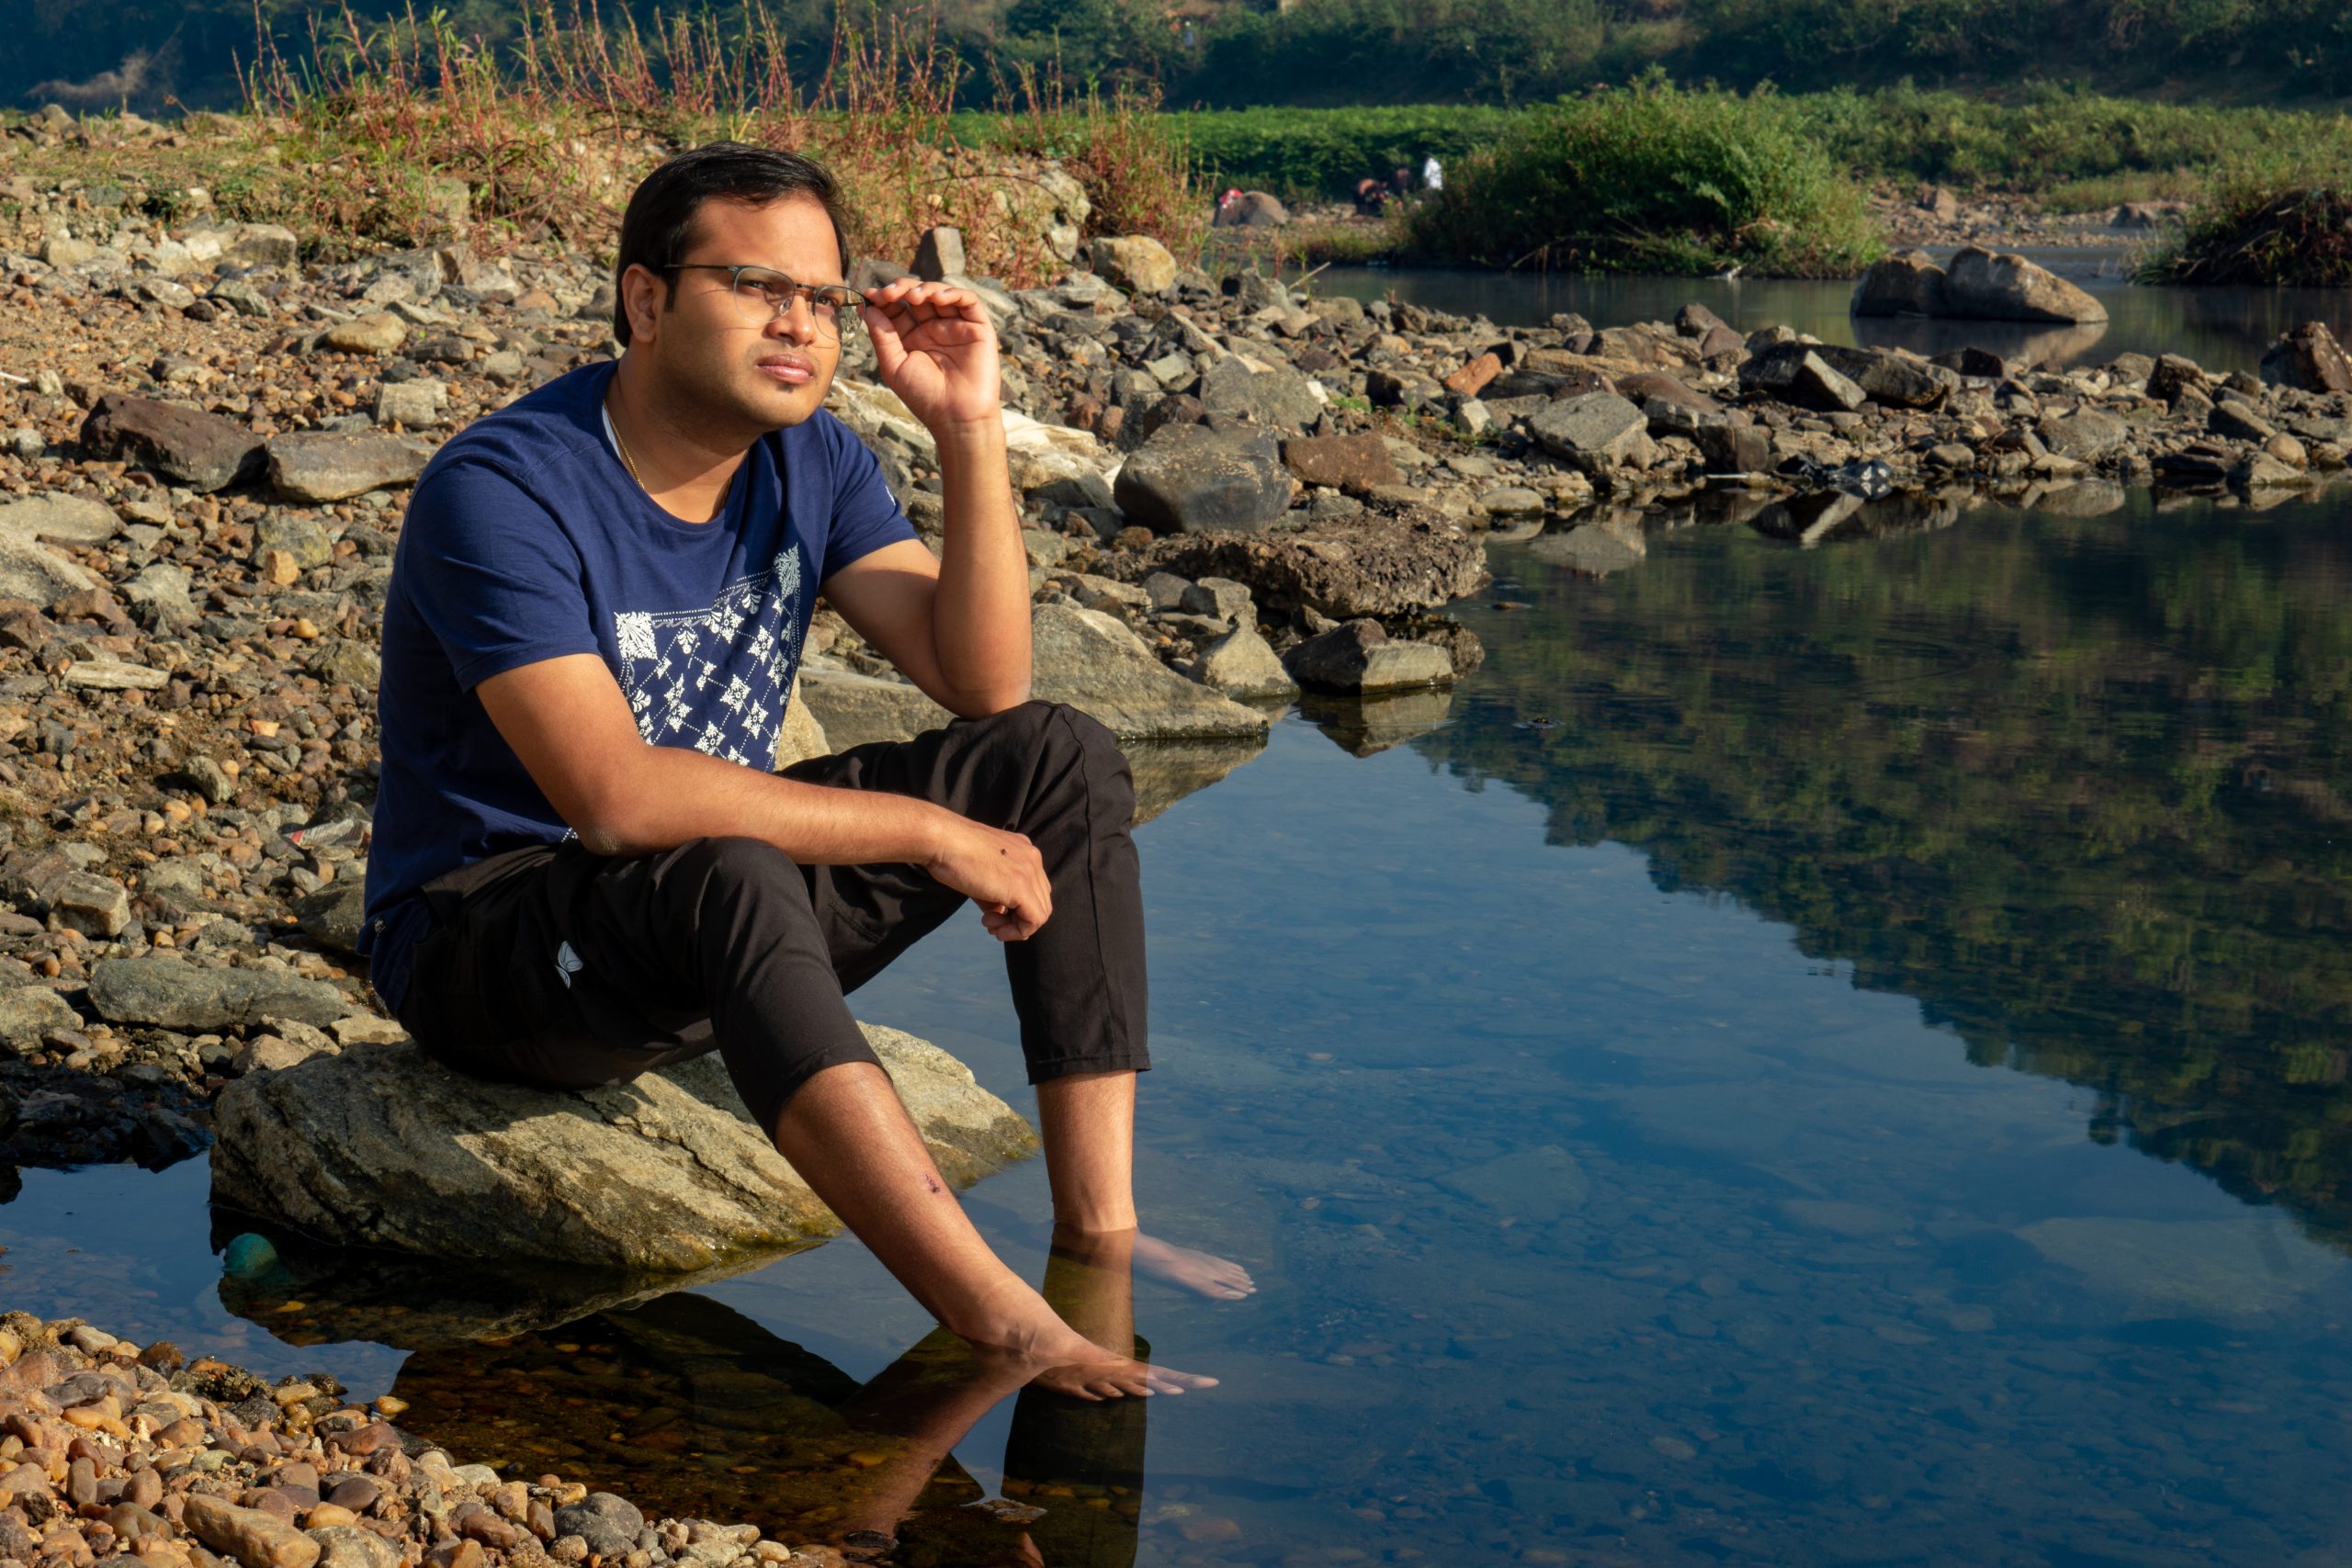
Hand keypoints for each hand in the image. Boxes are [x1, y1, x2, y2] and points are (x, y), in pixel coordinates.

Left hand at [860, 280, 1002, 434]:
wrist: (957, 417)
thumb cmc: (924, 397)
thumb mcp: (894, 366)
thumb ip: (882, 336)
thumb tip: (867, 308)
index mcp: (912, 338)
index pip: (898, 309)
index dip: (884, 298)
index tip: (870, 295)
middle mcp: (934, 329)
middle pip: (917, 296)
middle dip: (901, 289)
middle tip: (889, 293)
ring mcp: (956, 327)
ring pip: (941, 293)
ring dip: (925, 288)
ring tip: (913, 296)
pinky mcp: (978, 328)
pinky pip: (968, 301)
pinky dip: (954, 293)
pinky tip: (938, 298)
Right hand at [924, 813, 1051, 940]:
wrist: (941, 840)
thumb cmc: (951, 853)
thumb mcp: (980, 874)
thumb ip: (994, 894)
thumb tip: (1000, 913)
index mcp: (1023, 850)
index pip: (1034, 888)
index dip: (1017, 909)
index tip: (991, 915)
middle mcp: (1032, 858)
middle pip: (1040, 901)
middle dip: (1017, 920)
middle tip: (989, 923)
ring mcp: (1029, 871)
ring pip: (1041, 913)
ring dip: (1015, 928)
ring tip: (989, 924)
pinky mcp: (1021, 887)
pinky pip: (1035, 920)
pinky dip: (1017, 932)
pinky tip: (995, 929)